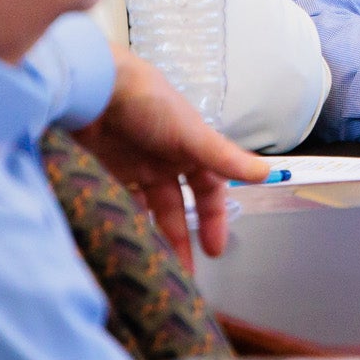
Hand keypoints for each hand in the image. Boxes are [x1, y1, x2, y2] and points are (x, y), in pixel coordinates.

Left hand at [74, 46, 269, 266]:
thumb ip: (225, 157)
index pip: (208, 191)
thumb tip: (266, 173)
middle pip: (175, 207)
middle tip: (181, 273)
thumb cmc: (148, 101)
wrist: (93, 86)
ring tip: (151, 266)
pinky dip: (121, 222)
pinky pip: (117, 204)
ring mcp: (133, 167)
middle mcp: (164, 160)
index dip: (213, 219)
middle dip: (179, 239)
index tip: (214, 250)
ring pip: (146, 211)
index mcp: (190, 150)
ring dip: (150, 236)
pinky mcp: (105, 172)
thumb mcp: (191, 133)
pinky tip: (121, 242)